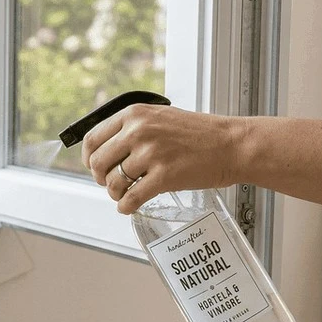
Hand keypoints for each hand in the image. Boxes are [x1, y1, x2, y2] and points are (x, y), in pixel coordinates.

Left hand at [81, 104, 242, 213]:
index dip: (89, 158)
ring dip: (115, 194)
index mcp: (135, 114)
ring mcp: (151, 154)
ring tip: (124, 195)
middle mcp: (139, 131)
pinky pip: (131, 198)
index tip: (95, 167)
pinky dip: (126, 206)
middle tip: (111, 183)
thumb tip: (106, 149)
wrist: (232, 144)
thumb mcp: (160, 117)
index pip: (93, 138)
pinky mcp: (164, 176)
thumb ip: (134, 128)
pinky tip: (130, 206)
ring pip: (113, 182)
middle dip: (101, 178)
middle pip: (98, 163)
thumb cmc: (199, 133)